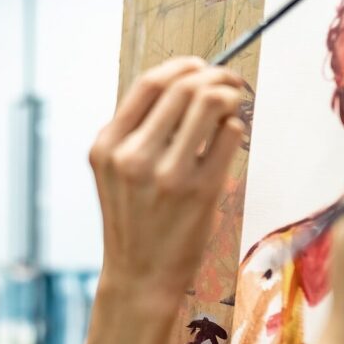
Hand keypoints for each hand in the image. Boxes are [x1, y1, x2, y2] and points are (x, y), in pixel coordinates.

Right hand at [88, 57, 249, 299]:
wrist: (139, 277)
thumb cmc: (134, 221)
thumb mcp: (116, 173)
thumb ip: (138, 131)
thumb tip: (186, 83)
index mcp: (107, 147)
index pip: (150, 84)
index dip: (183, 66)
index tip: (202, 66)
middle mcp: (133, 157)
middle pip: (184, 87)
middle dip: (215, 74)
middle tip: (230, 81)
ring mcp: (167, 174)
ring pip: (210, 103)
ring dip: (230, 94)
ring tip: (235, 102)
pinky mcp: (199, 191)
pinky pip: (229, 135)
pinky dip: (235, 127)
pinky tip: (229, 138)